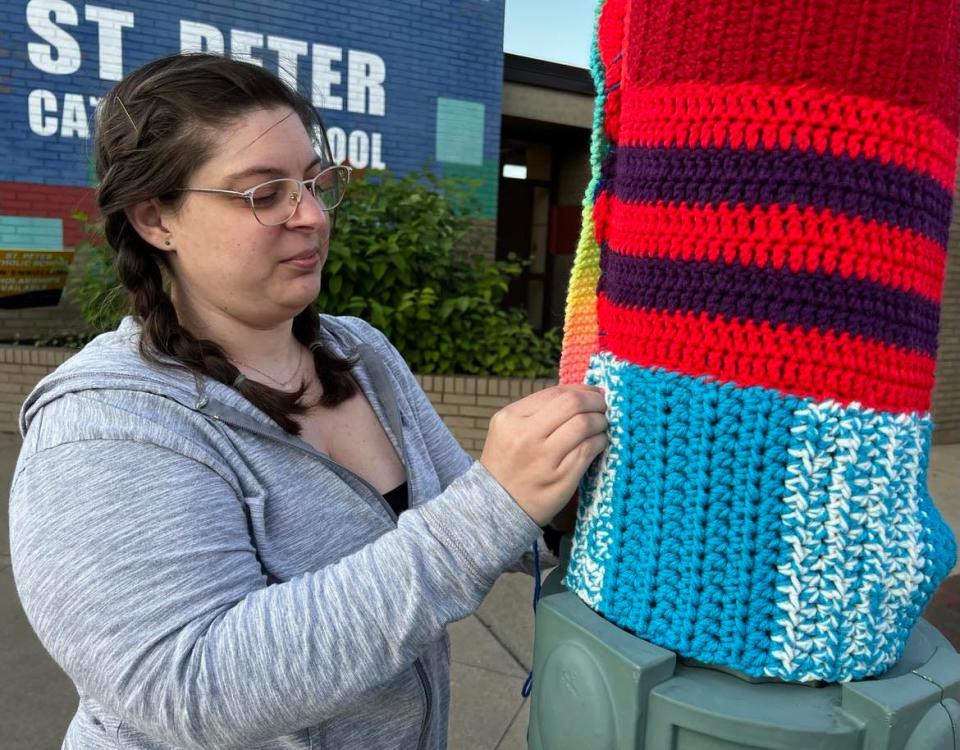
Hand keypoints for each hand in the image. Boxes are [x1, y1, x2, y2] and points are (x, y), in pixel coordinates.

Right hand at [480, 385, 607, 525]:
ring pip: (585, 425)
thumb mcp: (510, 429)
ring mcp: (544, 459)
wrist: (497, 506)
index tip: (594, 393)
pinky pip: (589, 450)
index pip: (556, 393)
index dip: (582, 390)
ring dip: (601, 422)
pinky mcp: (561, 479)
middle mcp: (525, 436)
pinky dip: (600, 441)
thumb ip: (539, 410)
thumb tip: (584, 392)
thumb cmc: (510, 462)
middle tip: (604, 406)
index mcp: (510, 418)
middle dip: (596, 402)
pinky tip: (599, 442)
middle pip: (573, 404)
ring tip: (602, 425)